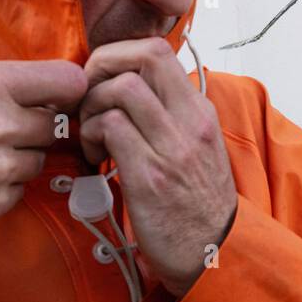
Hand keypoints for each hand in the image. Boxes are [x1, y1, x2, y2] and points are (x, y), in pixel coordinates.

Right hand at [0, 61, 87, 228]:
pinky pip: (19, 190)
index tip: (58, 96)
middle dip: (34, 128)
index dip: (65, 91)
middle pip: (56, 126)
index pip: (68, 81)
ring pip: (38, 160)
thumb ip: (5, 85)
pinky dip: (1, 187)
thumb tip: (59, 89)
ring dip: (18, 159)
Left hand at [78, 38, 236, 297]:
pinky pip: (110, 128)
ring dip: (92, 107)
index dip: (118, 53)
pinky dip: (91, 136)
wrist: (213, 251)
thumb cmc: (196, 201)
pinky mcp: (150, 175)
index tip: (102, 80)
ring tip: (92, 135)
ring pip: (121, 89)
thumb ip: (171, 115)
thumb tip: (131, 89)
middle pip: (141, 57)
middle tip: (89, 99)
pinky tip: (94, 157)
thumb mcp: (197, 147)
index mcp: (200, 111)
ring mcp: (172, 147)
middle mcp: (191, 121)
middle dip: (100, 68)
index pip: (158, 50)